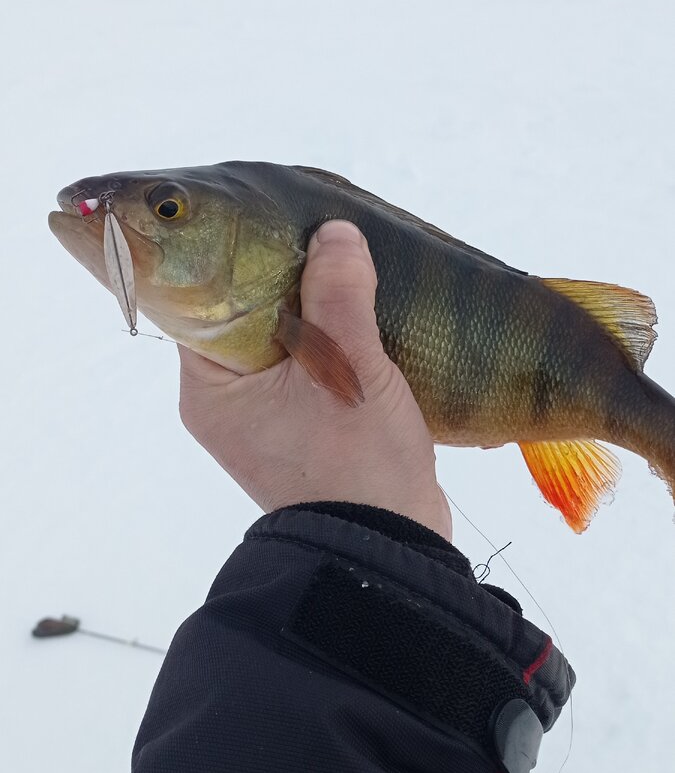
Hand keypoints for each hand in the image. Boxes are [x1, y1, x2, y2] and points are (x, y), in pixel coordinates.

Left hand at [178, 220, 451, 538]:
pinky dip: (335, 339)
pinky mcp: (306, 427)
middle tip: (323, 231)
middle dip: (289, 277)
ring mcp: (267, 417)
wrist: (389, 552)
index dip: (239, 257)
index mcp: (213, 388)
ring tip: (350, 261)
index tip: (276, 220)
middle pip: (250, 314)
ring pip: (286, 338)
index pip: (206, 300)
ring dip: (319, 307)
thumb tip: (335, 233)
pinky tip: (366, 309)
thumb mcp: (348, 369)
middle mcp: (229, 401)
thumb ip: (339, 296)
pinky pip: (311, 365)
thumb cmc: (354, 465)